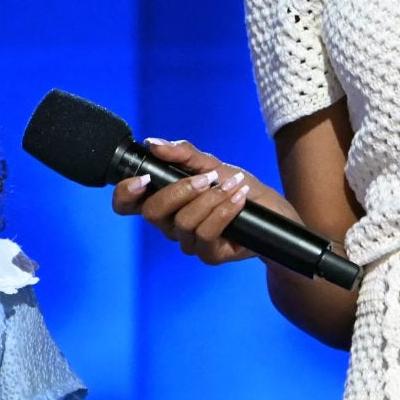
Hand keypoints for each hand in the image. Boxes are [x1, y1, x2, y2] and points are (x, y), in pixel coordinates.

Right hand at [110, 138, 291, 265]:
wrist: (273, 212)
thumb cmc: (237, 186)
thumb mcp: (213, 164)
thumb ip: (184, 154)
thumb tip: (154, 144)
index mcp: (164, 201)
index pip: (127, 204)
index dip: (125, 193)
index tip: (143, 178)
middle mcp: (170, 224)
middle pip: (152, 213)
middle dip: (180, 190)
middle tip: (207, 178)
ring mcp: (188, 242)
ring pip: (183, 222)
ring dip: (212, 199)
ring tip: (235, 184)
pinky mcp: (209, 255)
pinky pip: (206, 234)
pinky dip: (224, 211)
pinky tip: (239, 198)